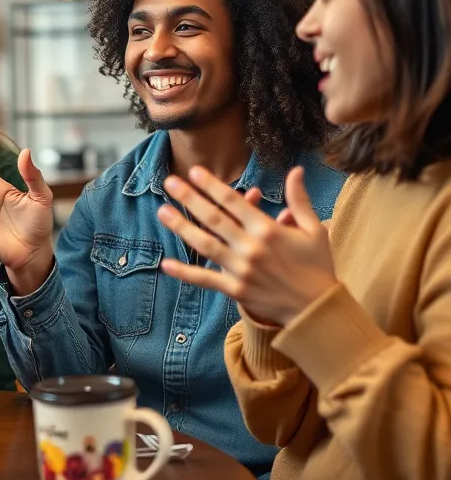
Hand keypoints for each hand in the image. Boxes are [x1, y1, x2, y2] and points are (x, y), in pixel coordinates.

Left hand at [157, 166, 337, 326]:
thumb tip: (296, 170)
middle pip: (214, 219)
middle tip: (169, 182)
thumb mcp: (314, 230)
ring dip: (181, 228)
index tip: (195, 171)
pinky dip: (185, 273)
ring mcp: (241, 270)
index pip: (234, 202)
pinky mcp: (235, 290)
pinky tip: (166, 264)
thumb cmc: (317, 266)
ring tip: (162, 211)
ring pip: (205, 245)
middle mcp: (251, 248)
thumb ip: (299, 200)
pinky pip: (206, 280)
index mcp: (268, 230)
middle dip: (190, 199)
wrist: (318, 309)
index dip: (213, 186)